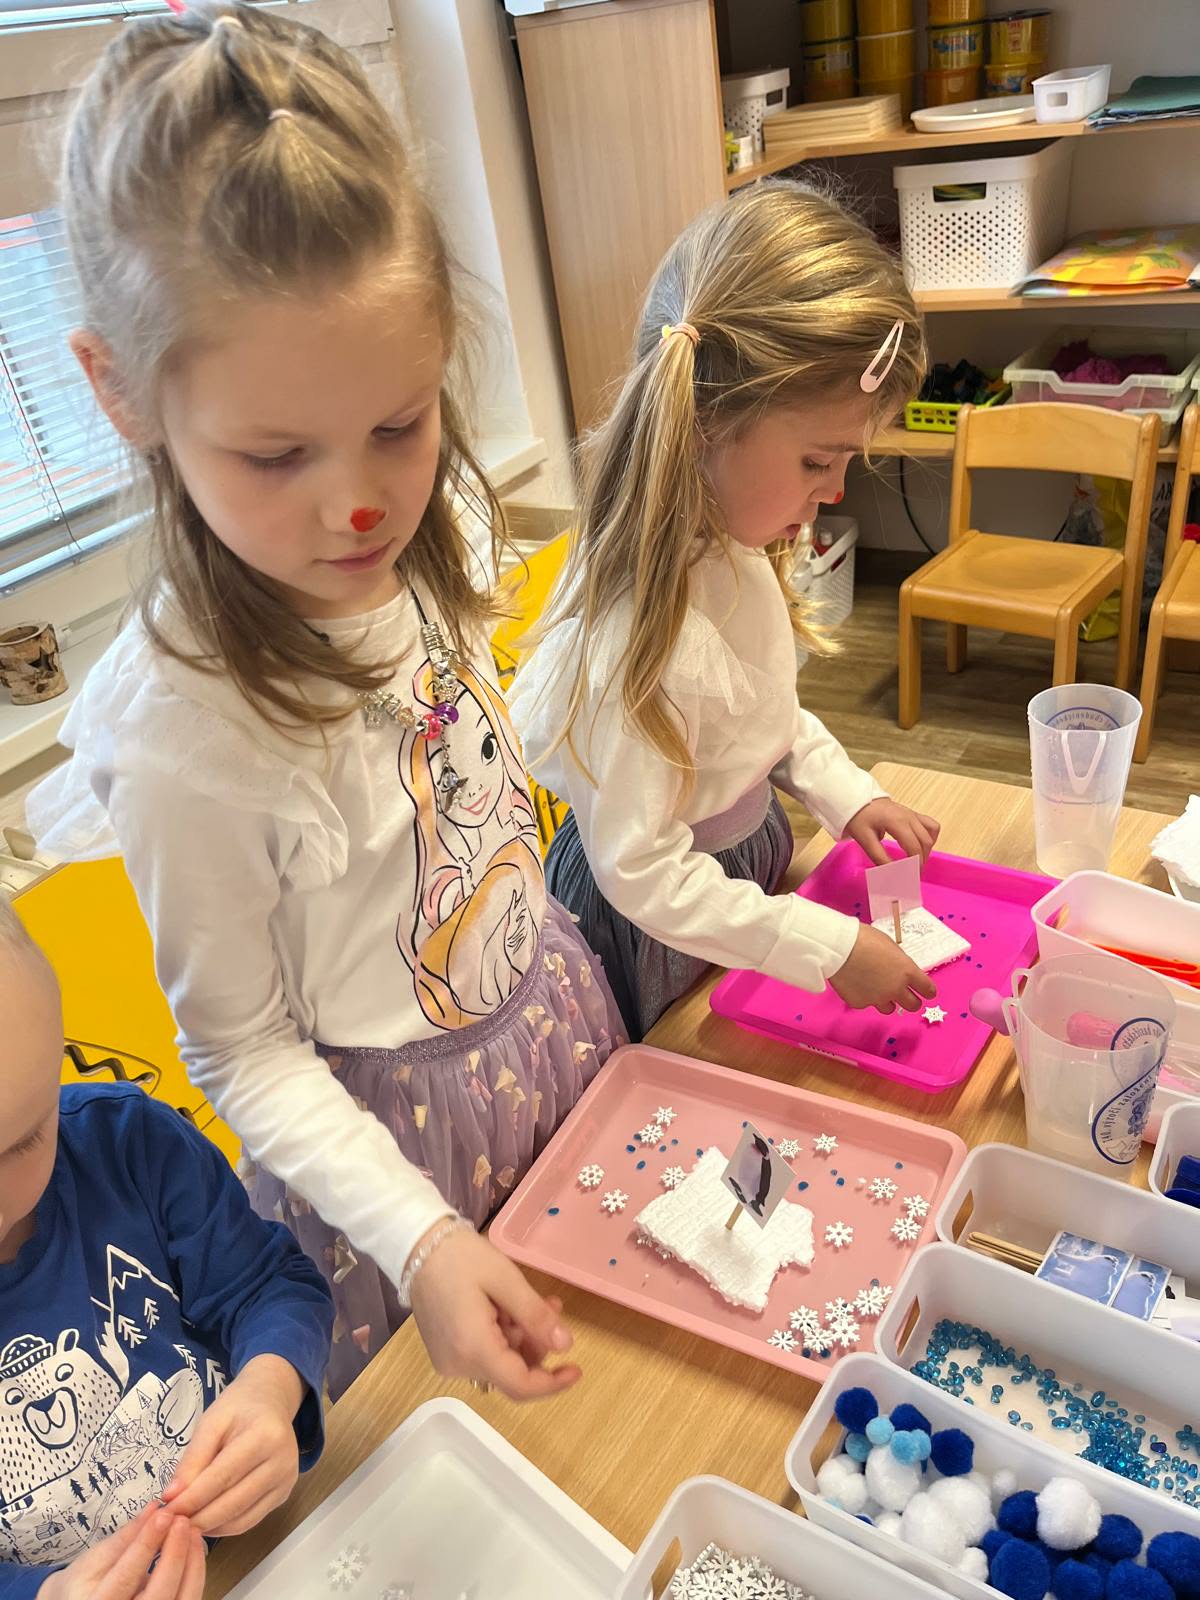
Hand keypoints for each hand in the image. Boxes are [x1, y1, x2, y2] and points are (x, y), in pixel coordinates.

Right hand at [38, 1505, 203, 1599]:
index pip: (126, 1578)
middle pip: (158, 1595)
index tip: (163, 1514)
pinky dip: (195, 1574)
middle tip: (182, 1521)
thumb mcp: (94, 1558)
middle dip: (174, 1555)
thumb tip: (155, 1509)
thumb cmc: (84, 1582)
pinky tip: (193, 1548)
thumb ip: (125, 1537)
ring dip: (191, 1563)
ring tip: (192, 1531)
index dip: (146, 1544)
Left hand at [161, 1354, 302, 1535]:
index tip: (165, 1511)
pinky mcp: (284, 1495)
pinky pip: (250, 1521)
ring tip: (184, 1524)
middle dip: (197, 1518)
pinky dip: (224, 1527)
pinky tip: (206, 1522)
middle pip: (233, 1503)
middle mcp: (282, 1462)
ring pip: (242, 1520)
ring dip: (209, 1527)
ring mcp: (286, 1482)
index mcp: (265, 1436)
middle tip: (170, 1524)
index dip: (191, 1499)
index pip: (221, 1478)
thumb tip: (172, 1497)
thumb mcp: (211, 1422)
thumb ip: (193, 1459)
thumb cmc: (238, 1407)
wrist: (271, 1401)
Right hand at [409, 1224, 579, 1401]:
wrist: (417, 1246)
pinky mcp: (445, 1352)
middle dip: (537, 1345)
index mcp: (473, 1349)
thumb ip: (535, 1316)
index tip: (577, 1369)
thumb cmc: (460, 1257)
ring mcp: (449, 1361)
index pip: (520, 1385)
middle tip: (551, 1307)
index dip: (552, 1383)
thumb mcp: (505, 1280)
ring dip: (522, 1336)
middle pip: (512, 1373)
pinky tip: (509, 1307)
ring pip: (500, 1363)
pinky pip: (484, 1354)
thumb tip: (565, 1346)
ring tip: (533, 1300)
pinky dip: (503, 1336)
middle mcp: (458, 1365)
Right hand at [830, 922, 936, 1013]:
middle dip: (910, 1000)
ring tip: (876, 987)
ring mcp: (878, 998)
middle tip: (903, 994)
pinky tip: (856, 983)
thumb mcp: (890, 946)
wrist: (837, 947)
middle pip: (913, 1005)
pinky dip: (864, 996)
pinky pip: (866, 1003)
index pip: (928, 990)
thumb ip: (899, 963)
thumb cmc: (863, 939)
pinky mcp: (860, 1003)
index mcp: (907, 971)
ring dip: (887, 1000)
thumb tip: (900, 970)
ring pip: (889, 1009)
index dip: (928, 991)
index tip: (926, 991)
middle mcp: (896, 988)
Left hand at [844, 797, 939, 865]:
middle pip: (925, 843)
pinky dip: (930, 838)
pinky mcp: (913, 815)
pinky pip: (931, 826)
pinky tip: (919, 847)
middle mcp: (909, 817)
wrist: (857, 801)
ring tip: (915, 862)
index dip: (914, 865)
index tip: (909, 878)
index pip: (914, 848)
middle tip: (911, 874)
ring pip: (931, 834)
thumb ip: (880, 858)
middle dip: (921, 861)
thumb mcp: (865, 840)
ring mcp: (913, 814)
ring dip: (927, 850)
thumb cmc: (859, 819)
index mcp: (897, 822)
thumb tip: (893, 874)